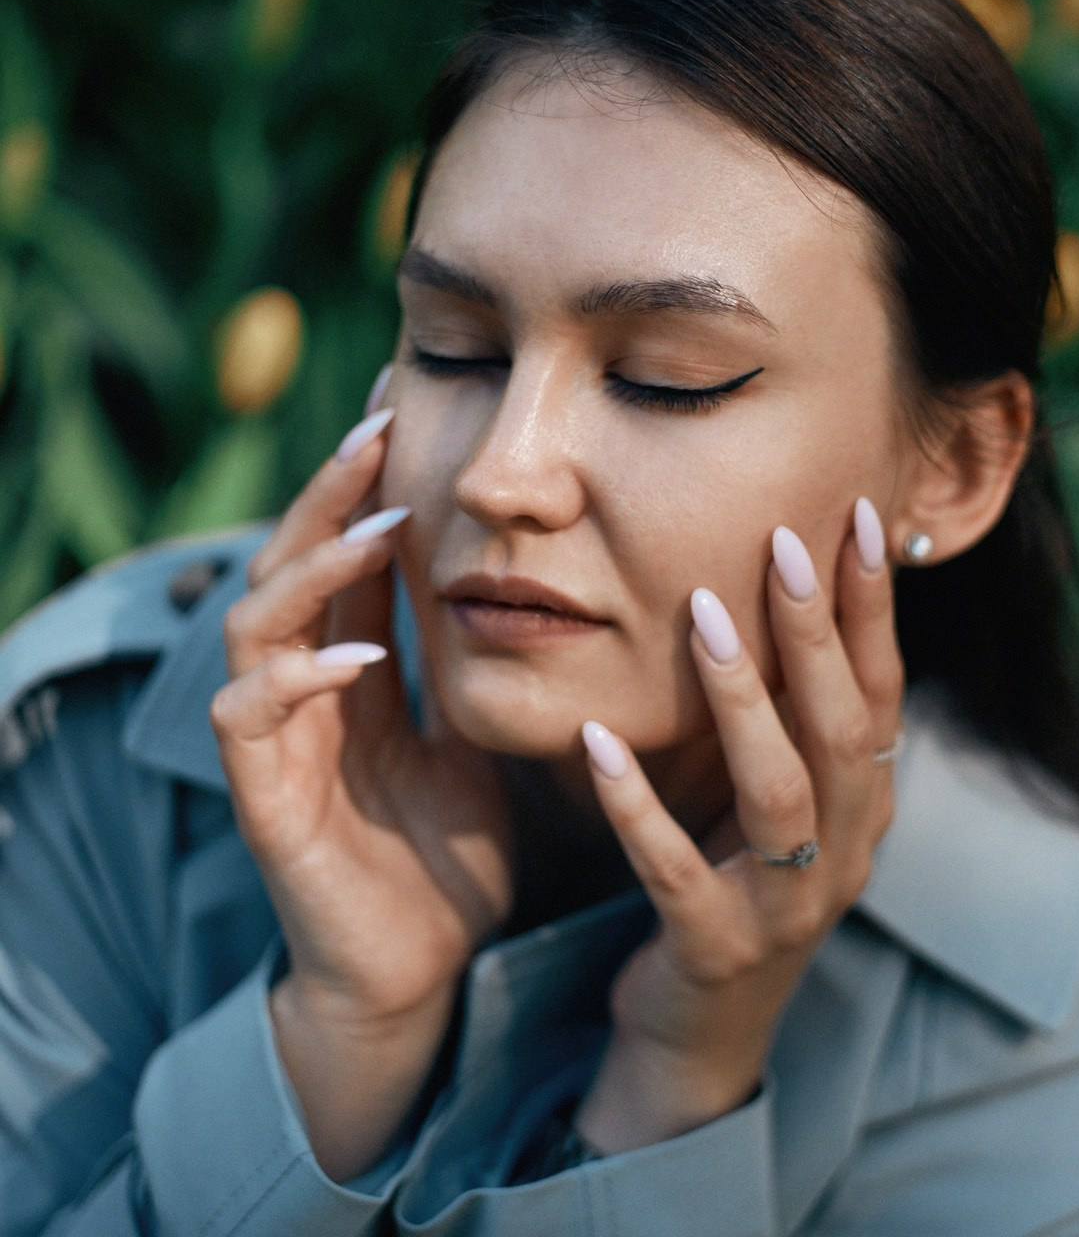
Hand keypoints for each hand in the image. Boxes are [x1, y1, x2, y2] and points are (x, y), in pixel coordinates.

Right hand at [209, 403, 512, 1177]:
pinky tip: (356, 655)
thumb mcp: (474, 742)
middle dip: (330, 495)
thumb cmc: (444, 858)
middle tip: (378, 424)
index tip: (406, 412)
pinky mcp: (264, 800)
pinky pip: (249, 719)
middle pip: (290, 565)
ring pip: (255, 624)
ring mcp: (277, 744)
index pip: (350, 560)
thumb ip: (471, 675)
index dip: (370, 486)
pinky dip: (297, 677)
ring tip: (379, 523)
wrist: (416, 968)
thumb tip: (526, 597)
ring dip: (313, 567)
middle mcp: (305, 695)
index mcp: (356, 676)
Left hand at [575, 507, 901, 1152]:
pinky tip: (596, 739)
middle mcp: (846, 851)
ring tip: (702, 612)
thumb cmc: (733, 884)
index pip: (881, 689)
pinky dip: (637, 804)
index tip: (855, 515)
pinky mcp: (716, 949)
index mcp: (863, 804)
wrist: (702, 1032)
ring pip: (780, 790)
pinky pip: (674, 871)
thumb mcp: (773, 797)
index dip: (872, 606)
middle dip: (817, 630)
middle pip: (844, 727)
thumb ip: (787, 717)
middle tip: (783, 540)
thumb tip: (778, 597)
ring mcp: (787, 906)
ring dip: (743, 699)